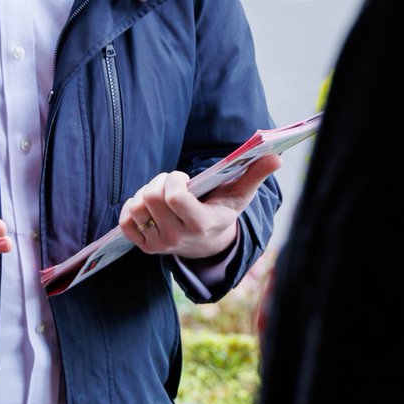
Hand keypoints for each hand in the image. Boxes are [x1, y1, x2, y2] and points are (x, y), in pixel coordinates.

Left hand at [118, 154, 281, 258]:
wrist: (209, 243)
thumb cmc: (223, 209)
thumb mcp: (241, 194)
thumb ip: (256, 174)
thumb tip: (277, 157)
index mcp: (201, 224)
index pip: (174, 196)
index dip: (175, 179)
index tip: (184, 178)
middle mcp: (178, 238)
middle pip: (151, 197)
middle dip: (160, 181)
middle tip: (173, 183)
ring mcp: (160, 244)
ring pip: (137, 206)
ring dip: (146, 192)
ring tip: (163, 195)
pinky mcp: (145, 246)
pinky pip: (126, 220)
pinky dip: (132, 207)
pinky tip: (149, 206)